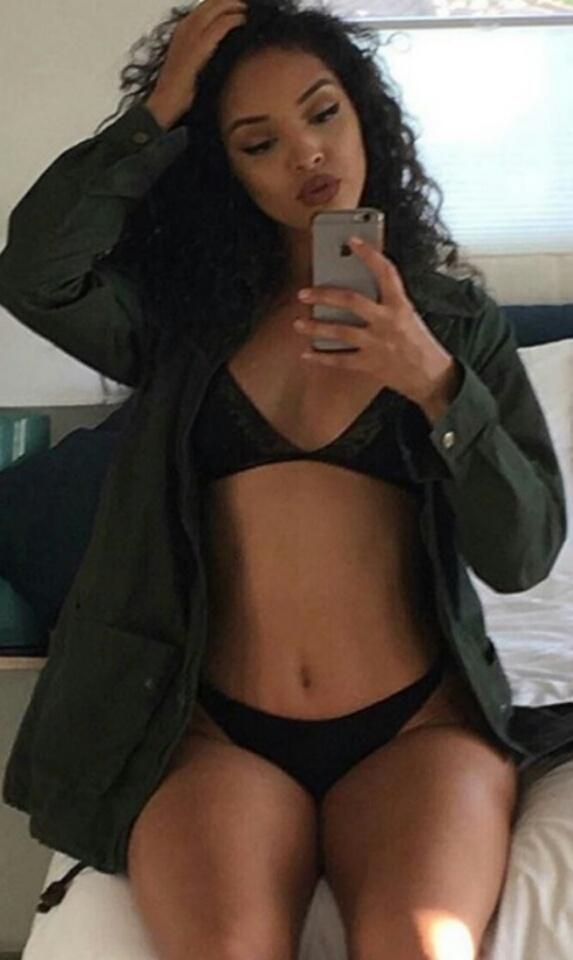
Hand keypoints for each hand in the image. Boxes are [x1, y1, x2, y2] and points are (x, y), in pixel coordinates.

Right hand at [147, 0, 247, 124]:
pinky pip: (222, 24)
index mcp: (182, 29)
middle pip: (211, 2)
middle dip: (229, 1)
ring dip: (234, 5)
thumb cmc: (180, 89)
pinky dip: (235, 19)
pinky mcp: (200, 46)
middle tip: (245, 5)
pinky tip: (244, 21)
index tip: (236, 6)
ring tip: (247, 10)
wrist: (166, 101)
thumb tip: (221, 46)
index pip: (205, 7)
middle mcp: (186, 27)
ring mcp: (191, 35)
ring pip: (217, 7)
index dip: (221, 3)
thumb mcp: (190, 61)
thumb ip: (203, 49)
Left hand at [293, 236, 461, 420]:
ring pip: (340, 332)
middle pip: (351, 301)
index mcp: (400, 306)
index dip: (369, 254)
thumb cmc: (419, 345)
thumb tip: (356, 292)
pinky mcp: (370, 364)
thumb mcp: (409, 317)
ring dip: (315, 327)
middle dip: (324, 296)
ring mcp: (376, 344)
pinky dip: (321, 357)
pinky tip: (307, 353)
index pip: (385, 272)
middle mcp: (387, 322)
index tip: (352, 240)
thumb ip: (386, 304)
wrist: (432, 378)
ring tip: (299, 323)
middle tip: (304, 293)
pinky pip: (340, 360)